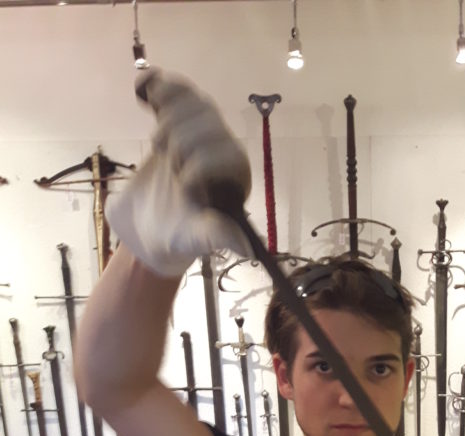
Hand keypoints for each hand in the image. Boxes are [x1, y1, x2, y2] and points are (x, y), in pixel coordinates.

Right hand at [107, 69, 252, 277]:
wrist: (147, 230)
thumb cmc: (177, 239)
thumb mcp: (196, 240)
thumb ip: (219, 235)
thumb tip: (248, 247)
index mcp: (234, 177)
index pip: (224, 152)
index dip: (199, 164)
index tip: (183, 188)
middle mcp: (223, 151)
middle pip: (207, 122)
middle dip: (181, 141)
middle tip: (169, 171)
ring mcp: (199, 133)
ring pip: (192, 103)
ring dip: (169, 115)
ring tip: (157, 145)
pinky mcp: (176, 122)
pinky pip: (175, 92)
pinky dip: (159, 85)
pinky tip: (142, 87)